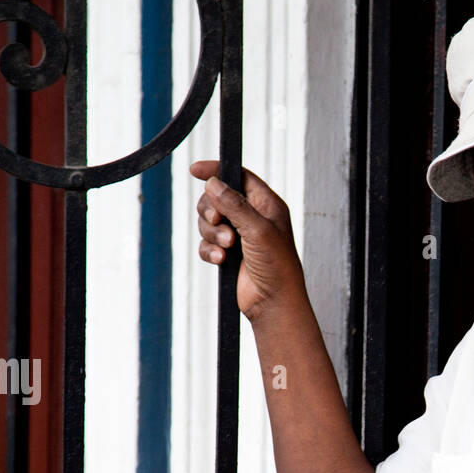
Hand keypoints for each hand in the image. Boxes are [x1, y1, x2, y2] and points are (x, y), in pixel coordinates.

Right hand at [190, 161, 301, 321]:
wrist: (273, 303)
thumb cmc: (278, 267)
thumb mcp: (258, 229)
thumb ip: (235, 204)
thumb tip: (213, 182)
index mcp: (266, 205)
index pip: (238, 176)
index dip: (217, 170)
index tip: (195, 169)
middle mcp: (251, 217)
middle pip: (216, 198)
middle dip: (212, 211)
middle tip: (219, 222)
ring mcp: (239, 236)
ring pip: (208, 222)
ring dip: (212, 233)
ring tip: (227, 247)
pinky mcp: (228, 254)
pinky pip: (206, 244)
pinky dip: (209, 250)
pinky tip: (220, 260)